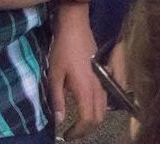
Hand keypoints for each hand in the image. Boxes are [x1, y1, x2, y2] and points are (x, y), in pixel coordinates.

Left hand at [48, 1, 106, 139]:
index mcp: (85, 88)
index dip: (79, 131)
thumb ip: (57, 98)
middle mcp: (98, 87)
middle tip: (73, 132)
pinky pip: (105, 98)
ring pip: (104, 108)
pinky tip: (86, 107)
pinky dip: (98, 109)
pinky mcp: (104, 75)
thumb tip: (59, 119)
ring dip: (93, 120)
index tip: (67, 135)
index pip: (88, 118)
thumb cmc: (62, 50)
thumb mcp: (54, 75)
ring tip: (78, 123)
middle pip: (99, 116)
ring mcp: (103, 80)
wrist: (76, 28)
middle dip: (87, 129)